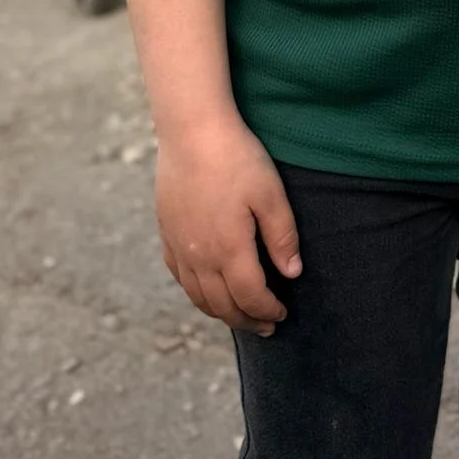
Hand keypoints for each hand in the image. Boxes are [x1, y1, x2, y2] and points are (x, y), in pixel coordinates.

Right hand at [154, 115, 300, 335]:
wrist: (190, 132)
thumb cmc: (236, 158)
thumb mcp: (270, 193)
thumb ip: (282, 237)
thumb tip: (292, 274)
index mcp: (229, 249)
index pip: (250, 296)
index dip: (267, 310)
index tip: (282, 314)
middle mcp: (199, 256)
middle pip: (222, 304)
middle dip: (246, 319)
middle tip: (265, 327)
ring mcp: (178, 247)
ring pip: (198, 296)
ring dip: (220, 312)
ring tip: (239, 316)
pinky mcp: (166, 233)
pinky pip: (180, 277)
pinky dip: (196, 293)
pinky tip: (206, 291)